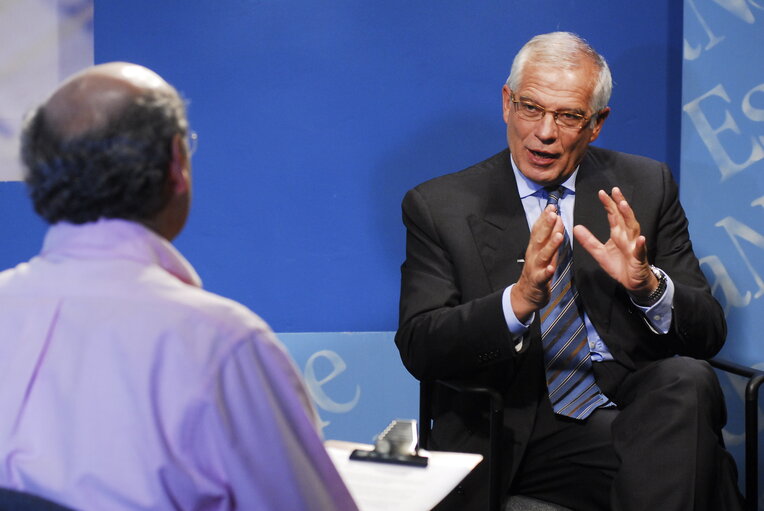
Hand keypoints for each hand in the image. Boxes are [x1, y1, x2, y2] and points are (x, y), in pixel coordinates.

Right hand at [511, 205, 564, 321]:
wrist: (526, 294)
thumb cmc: (537, 271)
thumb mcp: (541, 252)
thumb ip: (549, 237)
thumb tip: (557, 219)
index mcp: (535, 247)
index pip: (538, 230)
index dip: (544, 218)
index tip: (551, 207)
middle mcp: (533, 255)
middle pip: (539, 239)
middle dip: (546, 226)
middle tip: (554, 215)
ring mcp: (535, 268)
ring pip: (542, 255)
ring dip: (550, 245)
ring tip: (558, 236)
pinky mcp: (538, 281)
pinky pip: (542, 276)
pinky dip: (546, 272)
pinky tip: (551, 268)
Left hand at [572, 187, 657, 299]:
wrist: (632, 282)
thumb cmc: (619, 265)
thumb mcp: (599, 253)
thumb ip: (588, 240)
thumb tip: (576, 227)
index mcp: (618, 233)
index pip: (613, 215)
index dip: (608, 204)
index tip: (601, 192)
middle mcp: (627, 236)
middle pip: (624, 217)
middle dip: (620, 203)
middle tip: (615, 191)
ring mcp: (634, 246)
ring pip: (633, 229)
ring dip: (629, 217)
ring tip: (624, 206)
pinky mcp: (639, 258)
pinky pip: (640, 250)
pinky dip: (640, 245)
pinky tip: (640, 239)